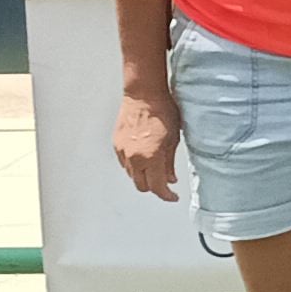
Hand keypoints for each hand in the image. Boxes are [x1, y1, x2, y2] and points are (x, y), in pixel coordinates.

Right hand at [113, 80, 180, 200]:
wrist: (144, 95)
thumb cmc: (163, 112)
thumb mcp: (173, 140)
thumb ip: (170, 163)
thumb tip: (170, 178)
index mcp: (150, 157)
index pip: (157, 187)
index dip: (166, 195)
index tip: (173, 196)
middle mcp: (134, 157)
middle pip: (142, 185)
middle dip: (154, 187)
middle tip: (165, 183)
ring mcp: (122, 151)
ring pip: (132, 175)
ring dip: (143, 176)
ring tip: (155, 167)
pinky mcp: (116, 144)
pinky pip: (125, 163)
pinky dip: (134, 165)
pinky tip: (144, 157)